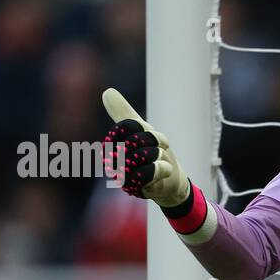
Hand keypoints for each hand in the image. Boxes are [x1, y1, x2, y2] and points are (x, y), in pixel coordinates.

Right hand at [102, 88, 190, 208]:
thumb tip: (107, 91)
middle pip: (137, 139)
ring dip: (160, 156)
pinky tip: (162, 171)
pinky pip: (150, 171)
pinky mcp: (137, 188)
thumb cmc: (154, 154)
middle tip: (158, 151)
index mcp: (112, 144)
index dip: (144, 129)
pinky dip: (162, 168)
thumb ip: (124, 114)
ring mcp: (123, 175)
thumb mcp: (142, 130)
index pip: (126, 126)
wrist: (171, 180)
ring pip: (145, 154)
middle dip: (155, 142)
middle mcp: (113, 160)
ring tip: (159, 162)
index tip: (153, 137)